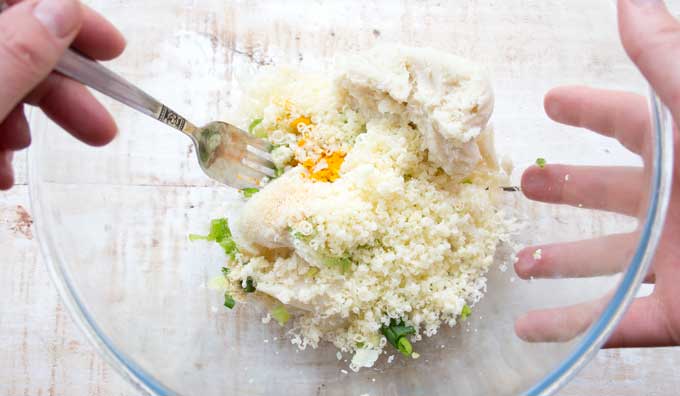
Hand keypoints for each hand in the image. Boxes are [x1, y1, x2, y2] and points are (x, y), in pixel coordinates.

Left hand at [0, 0, 124, 189]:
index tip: (112, 48)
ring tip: (21, 162)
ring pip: (0, 82)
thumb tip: (63, 10)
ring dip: (24, 122)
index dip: (66, 12)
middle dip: (57, 89)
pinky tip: (0, 171)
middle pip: (14, 44)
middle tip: (99, 128)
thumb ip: (18, 54)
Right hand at [514, 0, 679, 347]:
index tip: (551, 103)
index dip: (587, 110)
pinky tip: (531, 330)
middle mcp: (675, 207)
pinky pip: (614, 324)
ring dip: (561, 263)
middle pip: (610, 195)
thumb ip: (665, 59)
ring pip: (607, 262)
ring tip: (519, 264)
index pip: (628, 124)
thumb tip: (629, 0)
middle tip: (526, 186)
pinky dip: (571, 328)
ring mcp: (676, 261)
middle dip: (564, 188)